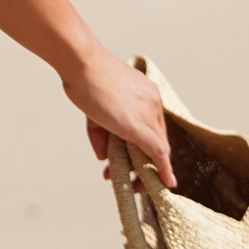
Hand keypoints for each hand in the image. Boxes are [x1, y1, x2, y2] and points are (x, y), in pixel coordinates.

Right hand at [61, 45, 176, 190]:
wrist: (82, 64)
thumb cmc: (84, 77)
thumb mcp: (95, 107)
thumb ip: (101, 134)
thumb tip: (103, 155)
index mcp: (147, 94)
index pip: (153, 128)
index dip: (144, 148)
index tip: (136, 161)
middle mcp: (153, 103)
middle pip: (157, 141)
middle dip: (145, 163)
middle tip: (135, 180)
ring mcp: (148, 113)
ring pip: (155, 150)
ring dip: (146, 171)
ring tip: (134, 185)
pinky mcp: (138, 126)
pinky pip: (156, 152)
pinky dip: (162, 169)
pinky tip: (166, 182)